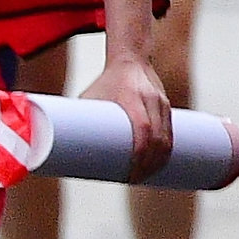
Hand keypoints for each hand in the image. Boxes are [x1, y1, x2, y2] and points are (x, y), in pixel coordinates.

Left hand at [83, 46, 173, 181]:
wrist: (130, 60)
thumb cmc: (105, 81)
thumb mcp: (90, 97)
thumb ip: (82, 122)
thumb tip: (65, 151)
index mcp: (131, 96)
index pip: (142, 130)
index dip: (139, 155)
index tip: (130, 172)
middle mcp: (150, 100)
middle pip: (158, 139)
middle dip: (149, 164)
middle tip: (134, 179)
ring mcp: (162, 104)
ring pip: (168, 139)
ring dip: (160, 161)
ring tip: (146, 177)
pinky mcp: (167, 108)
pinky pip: (172, 133)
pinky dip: (168, 151)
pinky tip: (160, 164)